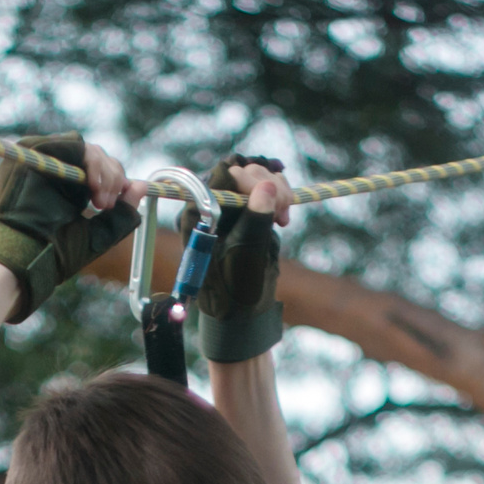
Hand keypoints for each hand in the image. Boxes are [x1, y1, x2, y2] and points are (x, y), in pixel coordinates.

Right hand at [0, 135, 144, 323]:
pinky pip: (74, 144)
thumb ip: (120, 215)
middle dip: (113, 179)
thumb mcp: (96, 235)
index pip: (101, 172)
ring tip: (101, 201)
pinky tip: (94, 186)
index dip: (116, 182)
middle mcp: (57, 171)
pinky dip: (91, 162)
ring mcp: (45, 160)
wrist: (22, 259)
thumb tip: (142, 187)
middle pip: (98, 157)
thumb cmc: (52, 254)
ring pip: (89, 150)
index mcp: (68, 189)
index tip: (119, 203)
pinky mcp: (36, 151)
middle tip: (106, 207)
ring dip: (105, 172)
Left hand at [195, 154, 289, 362]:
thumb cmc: (236, 288)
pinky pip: (264, 189)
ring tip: (284, 215)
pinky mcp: (248, 212)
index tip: (269, 194)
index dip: (249, 179)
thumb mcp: (247, 254)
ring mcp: (231, 207)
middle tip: (284, 207)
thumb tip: (267, 186)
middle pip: (242, 172)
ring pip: (256, 176)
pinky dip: (279, 195)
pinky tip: (283, 215)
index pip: (223, 176)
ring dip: (277, 189)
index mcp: (200, 214)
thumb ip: (256, 219)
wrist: (241, 311)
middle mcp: (212, 206)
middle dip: (267, 184)